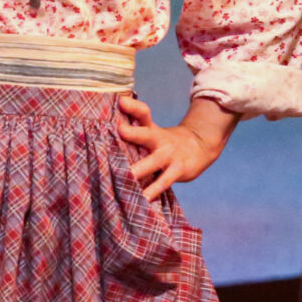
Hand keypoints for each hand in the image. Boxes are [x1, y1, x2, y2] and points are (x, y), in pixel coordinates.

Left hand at [118, 95, 236, 199]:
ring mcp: (169, 156)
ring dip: (138, 171)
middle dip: (133, 133)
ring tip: (124, 178)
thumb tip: (101, 128)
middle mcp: (159, 140)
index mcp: (151, 128)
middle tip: (120, 131)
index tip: (121, 101)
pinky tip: (141, 200)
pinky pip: (163, 183)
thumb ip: (131, 129)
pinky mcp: (178, 171)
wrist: (200, 146)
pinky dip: (152, 192)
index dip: (133, 106)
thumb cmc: (164, 141)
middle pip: (145, 134)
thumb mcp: (151, 131)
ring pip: (152, 163)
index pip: (142, 113)